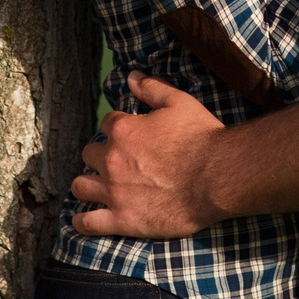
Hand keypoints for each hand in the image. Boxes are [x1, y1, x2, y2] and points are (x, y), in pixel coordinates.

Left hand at [70, 73, 229, 239]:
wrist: (218, 176)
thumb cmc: (202, 138)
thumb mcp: (179, 102)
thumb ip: (152, 88)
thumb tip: (131, 76)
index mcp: (123, 130)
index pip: (106, 124)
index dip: (118, 129)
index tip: (130, 137)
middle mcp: (112, 160)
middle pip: (89, 154)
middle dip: (100, 156)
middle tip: (117, 163)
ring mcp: (114, 191)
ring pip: (80, 186)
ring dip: (87, 185)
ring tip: (98, 187)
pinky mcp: (122, 219)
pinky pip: (87, 223)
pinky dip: (82, 221)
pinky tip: (84, 219)